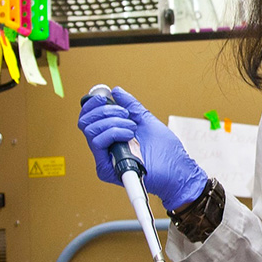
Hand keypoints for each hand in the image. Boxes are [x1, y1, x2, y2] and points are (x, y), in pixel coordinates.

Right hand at [77, 87, 207, 209]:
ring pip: (91, 130)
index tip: (104, 96)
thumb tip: (116, 91)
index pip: (88, 118)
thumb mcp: (146, 120)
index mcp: (111, 136)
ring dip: (113, 122)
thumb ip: (130, 105)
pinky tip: (129, 135)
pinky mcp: (106, 169)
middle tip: (124, 113)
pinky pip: (98, 143)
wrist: (176, 170)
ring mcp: (105, 158)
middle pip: (85, 122)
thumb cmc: (166, 152)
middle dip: (104, 111)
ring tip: (132, 127)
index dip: (92, 104)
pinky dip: (114, 132)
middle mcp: (105, 147)